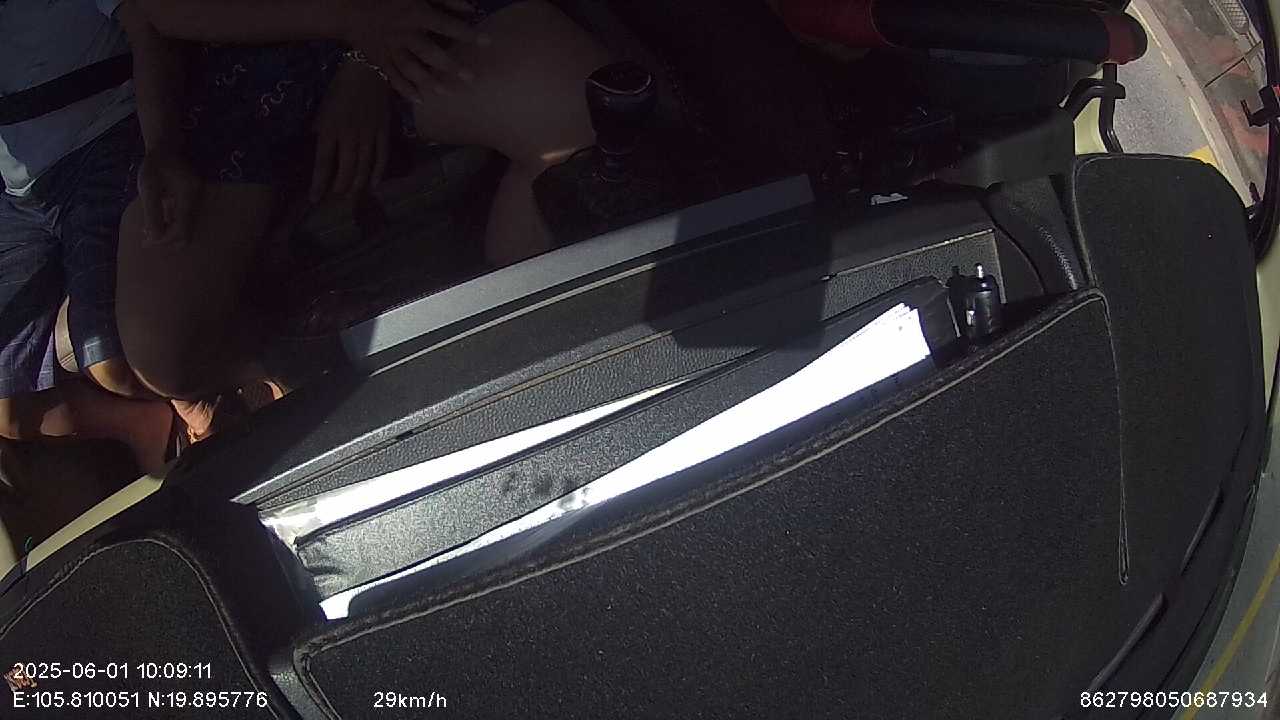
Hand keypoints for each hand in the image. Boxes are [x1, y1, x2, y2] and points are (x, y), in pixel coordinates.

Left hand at [137, 147, 201, 246]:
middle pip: (186, 233)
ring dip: (166, 235)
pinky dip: (169, 226)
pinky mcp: (191, 203)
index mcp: (189, 198)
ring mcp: (196, 203)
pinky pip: (183, 221)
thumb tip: (154, 238)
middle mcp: (197, 203)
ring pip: (185, 230)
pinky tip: (154, 225)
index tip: (146, 241)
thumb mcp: (149, 187)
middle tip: (146, 242)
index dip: (165, 239)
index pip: (182, 229)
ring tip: (147, 235)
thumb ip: (152, 212)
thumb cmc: (155, 165)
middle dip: (166, 241)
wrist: (166, 149)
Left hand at [310, 63, 392, 201]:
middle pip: (346, 169)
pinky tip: (375, 184)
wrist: (368, 70)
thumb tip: (311, 149)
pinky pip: (382, 157)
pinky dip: (379, 172)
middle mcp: (350, 136)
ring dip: (357, 184)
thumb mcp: (322, 108)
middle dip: (340, 187)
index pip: (324, 163)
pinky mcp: (384, 132)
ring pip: (364, 167)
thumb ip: (318, 130)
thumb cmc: (340, 88)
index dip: (319, 183)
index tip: (314, 199)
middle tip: (336, 198)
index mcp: (330, 129)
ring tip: (352, 195)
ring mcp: (369, 135)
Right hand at [343, 0, 488, 103]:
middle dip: (450, 66)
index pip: (446, 25)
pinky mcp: (379, 59)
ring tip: (445, 92)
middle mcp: (404, 33)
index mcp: (415, 13)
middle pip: (429, 52)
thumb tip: (470, 8)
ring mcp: (390, 48)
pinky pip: (392, 77)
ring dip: (428, 81)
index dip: (467, 33)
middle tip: (470, 78)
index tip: (487, 42)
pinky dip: (405, 89)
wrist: (349, 6)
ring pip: (411, 68)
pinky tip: (420, 100)